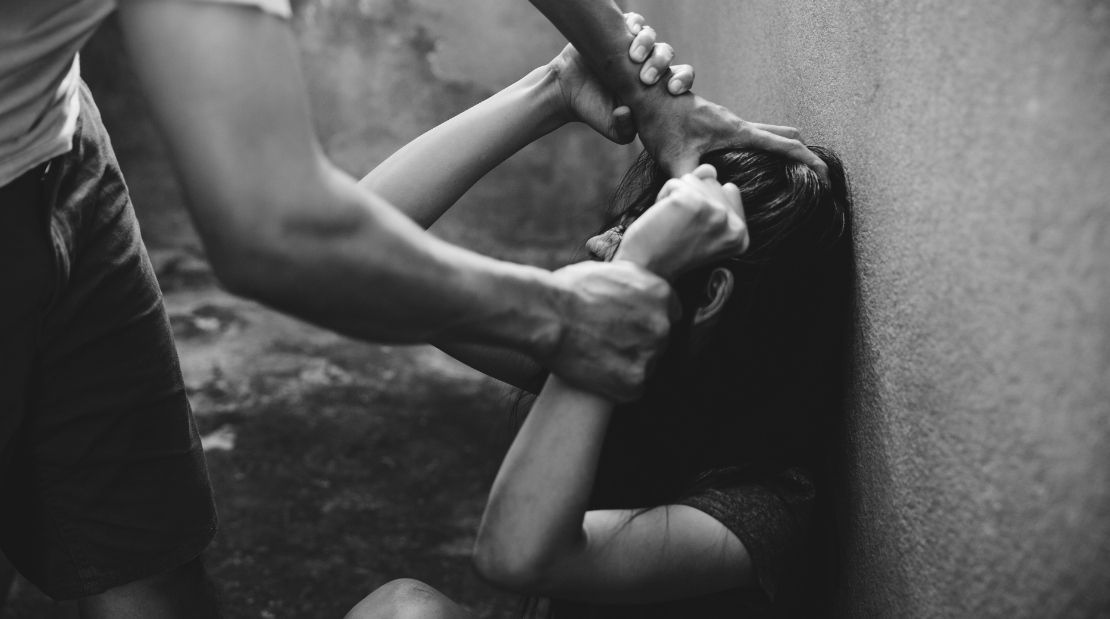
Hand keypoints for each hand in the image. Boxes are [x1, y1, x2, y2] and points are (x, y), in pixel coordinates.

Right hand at [544, 260, 678, 401]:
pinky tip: (597, 373)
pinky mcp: (633, 383)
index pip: (669, 313)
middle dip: (638, 342)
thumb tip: (639, 290)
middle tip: (608, 340)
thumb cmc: (569, 289)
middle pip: (659, 341)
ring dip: (628, 364)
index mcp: (661, 295)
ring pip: (647, 366)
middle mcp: (662, 326)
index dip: (647, 319)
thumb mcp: (612, 269)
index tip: (629, 323)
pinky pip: (633, 389)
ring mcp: (649, 356)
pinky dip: (617, 386)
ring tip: (598, 356)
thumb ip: (636, 282)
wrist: (547, 316)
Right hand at [547, 13, 694, 143]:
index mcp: (656, 85)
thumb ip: (625, 128)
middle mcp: (647, 63)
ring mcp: (632, 46)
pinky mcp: (616, 32)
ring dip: (647, 43)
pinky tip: (628, 32)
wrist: (566, 93)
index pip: (681, 77)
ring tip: (632, 56)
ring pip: (651, 36)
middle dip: (661, 62)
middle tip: (646, 78)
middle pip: (667, 53)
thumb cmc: (594, 111)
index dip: (682, 80)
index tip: (673, 90)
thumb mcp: (612, 129)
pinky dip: (634, 23)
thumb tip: (628, 112)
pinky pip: (633, 21)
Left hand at [614, 164, 747, 281]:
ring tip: (671, 226)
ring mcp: (715, 211)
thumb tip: (710, 167)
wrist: (646, 274)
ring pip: (692, 180)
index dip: (703, 205)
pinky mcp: (692, 201)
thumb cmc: (669, 252)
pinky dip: (662, 199)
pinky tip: (662, 222)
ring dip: (674, 198)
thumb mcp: (702, 226)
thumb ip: (712, 194)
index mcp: (741, 236)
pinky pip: (674, 183)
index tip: (692, 232)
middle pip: (711, 183)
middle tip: (680, 231)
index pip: (728, 191)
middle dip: (689, 199)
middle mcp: (734, 225)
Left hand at [634, 93, 828, 179]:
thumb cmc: (662, 125)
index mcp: (737, 133)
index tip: (826, 179)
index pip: (785, 146)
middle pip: (785, 136)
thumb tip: (703, 207)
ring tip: (793, 179)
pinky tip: (758, 170)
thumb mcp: (675, 160)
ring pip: (770, 134)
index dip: (810, 163)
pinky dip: (767, 151)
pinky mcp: (720, 125)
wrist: (648, 95)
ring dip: (785, 152)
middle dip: (805, 157)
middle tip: (816, 180)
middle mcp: (739, 125)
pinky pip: (754, 137)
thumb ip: (690, 184)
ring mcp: (731, 123)